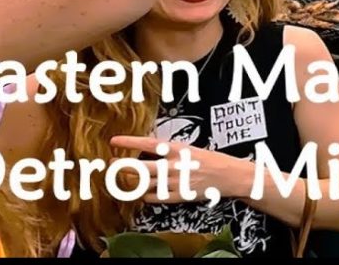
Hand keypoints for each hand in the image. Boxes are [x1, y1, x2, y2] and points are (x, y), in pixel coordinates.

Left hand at [111, 135, 252, 203]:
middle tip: (110, 164)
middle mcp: (173, 166)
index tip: (114, 141)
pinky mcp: (176, 196)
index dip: (129, 142)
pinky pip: (152, 197)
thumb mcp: (189, 149)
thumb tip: (149, 151)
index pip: (147, 144)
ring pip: (142, 184)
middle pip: (139, 167)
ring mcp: (173, 182)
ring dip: (129, 182)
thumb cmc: (210, 160)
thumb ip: (170, 152)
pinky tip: (143, 192)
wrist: (228, 176)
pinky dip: (144, 195)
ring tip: (121, 180)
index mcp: (177, 150)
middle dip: (120, 167)